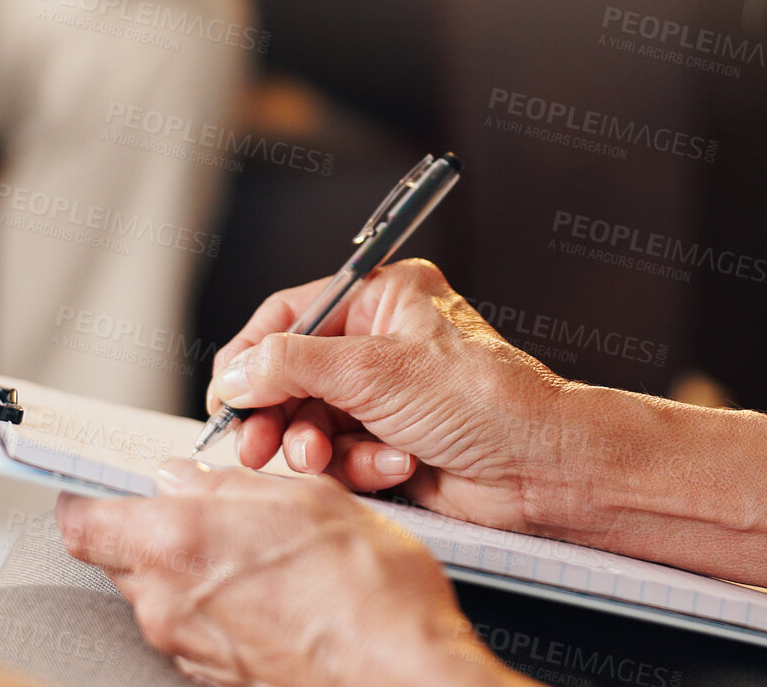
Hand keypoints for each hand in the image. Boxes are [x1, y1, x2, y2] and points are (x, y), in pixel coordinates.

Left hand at [57, 462, 519, 686]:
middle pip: (120, 559)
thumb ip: (226, 483)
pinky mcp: (215, 676)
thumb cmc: (366, 588)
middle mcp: (168, 601)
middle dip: (150, 531)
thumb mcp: (302, 497)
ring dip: (187, 570)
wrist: (402, 671)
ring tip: (251, 552)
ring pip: (157, 595)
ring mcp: (189, 647)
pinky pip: (192, 630)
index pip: (82, 522)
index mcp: (176, 542)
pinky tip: (267, 592)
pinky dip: (213, 606)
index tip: (100, 485)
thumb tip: (187, 478)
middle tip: (201, 512)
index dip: (87, 497)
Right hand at [209, 258, 766, 597]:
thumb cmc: (486, 402)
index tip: (223, 394)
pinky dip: (360, 465)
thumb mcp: (375, 369)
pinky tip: (396, 466)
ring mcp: (386, 396)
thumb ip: (291, 365)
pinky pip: (342, 455)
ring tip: (328, 458)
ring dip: (318, 445)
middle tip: (253, 446)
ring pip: (311, 421)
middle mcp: (383, 342)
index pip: (290, 315)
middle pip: (292, 374)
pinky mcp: (390, 444)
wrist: (543, 471)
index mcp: (384, 297)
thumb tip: (234, 373)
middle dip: (277, 413)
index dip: (250, 355)